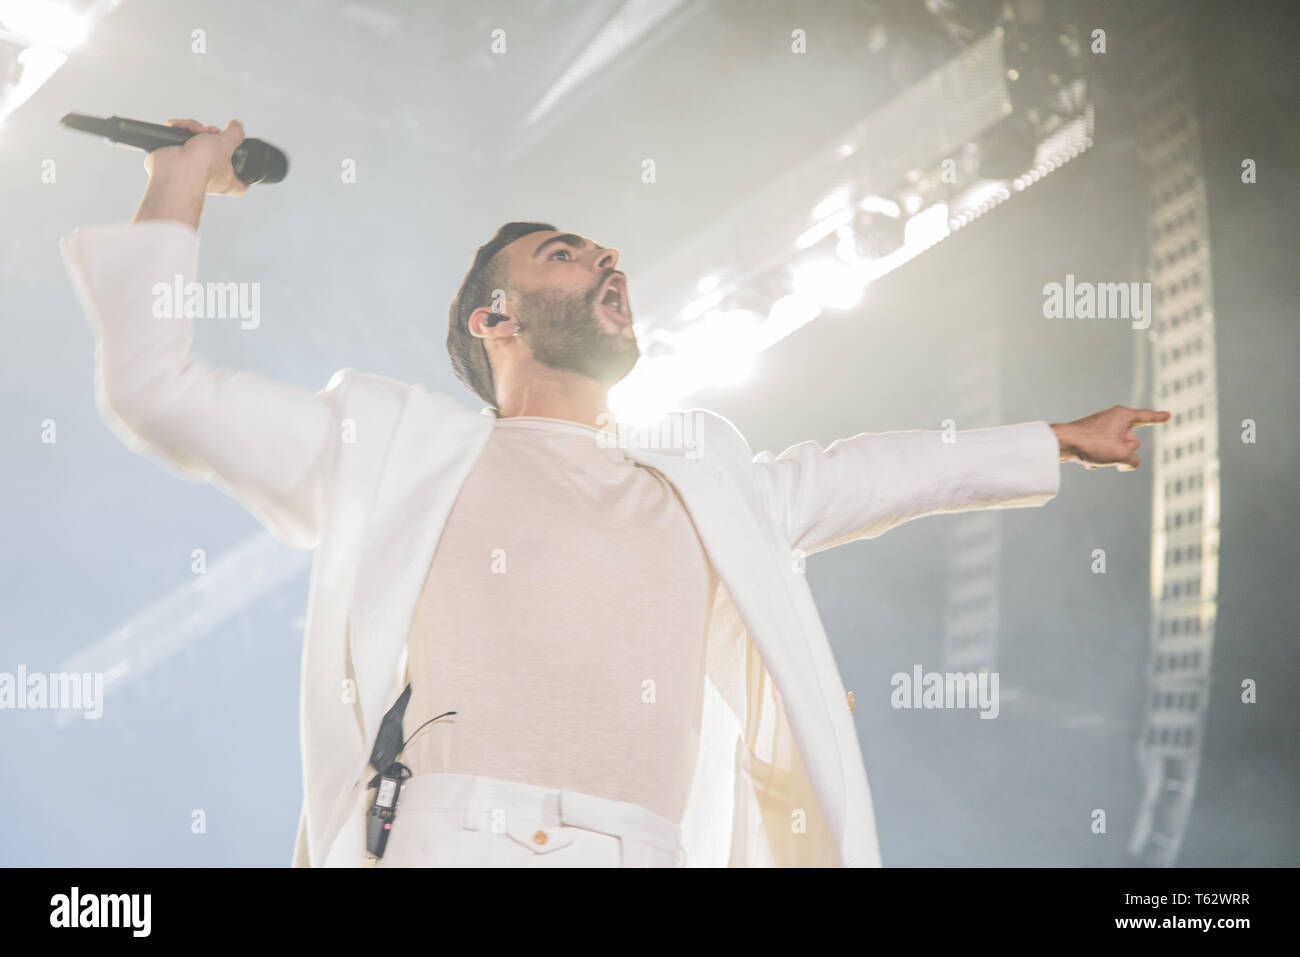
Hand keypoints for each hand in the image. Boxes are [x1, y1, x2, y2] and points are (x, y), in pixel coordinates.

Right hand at [143, 118, 248, 196]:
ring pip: (197, 140)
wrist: (175, 168)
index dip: (240, 166)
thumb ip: (235, 134)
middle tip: (212, 133)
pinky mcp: (175, 154)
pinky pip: (179, 135)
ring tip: (196, 131)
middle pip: (215, 150)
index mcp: (226, 179)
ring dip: (196, 128)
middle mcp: (209, 174)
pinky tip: (183, 129)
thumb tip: (236, 125)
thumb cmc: (202, 166)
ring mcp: (191, 164)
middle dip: (212, 135)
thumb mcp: (227, 144)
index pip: (240, 178)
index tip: (238, 157)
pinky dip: (180, 128)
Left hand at [1050, 406, 1170, 470]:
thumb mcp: (1121, 455)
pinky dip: (1097, 459)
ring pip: (1116, 449)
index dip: (1158, 418)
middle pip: (1131, 442)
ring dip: (1108, 458)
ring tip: (1094, 454)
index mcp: (1123, 415)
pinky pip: (1103, 452)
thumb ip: (1133, 460)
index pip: (1146, 418)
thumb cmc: (1091, 444)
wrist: (1061, 443)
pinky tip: (1086, 460)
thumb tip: (1127, 463)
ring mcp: (1101, 427)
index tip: (1168, 415)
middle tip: (1107, 450)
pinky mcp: (1091, 436)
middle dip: (1123, 452)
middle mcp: (1113, 418)